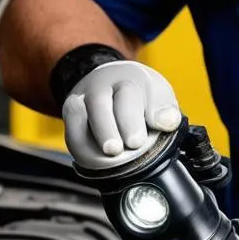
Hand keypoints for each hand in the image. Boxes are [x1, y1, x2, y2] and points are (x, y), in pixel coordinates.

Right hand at [62, 60, 180, 168]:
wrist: (111, 79)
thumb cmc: (139, 93)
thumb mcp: (158, 95)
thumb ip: (165, 109)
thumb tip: (168, 122)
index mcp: (128, 77)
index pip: (127, 95)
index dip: (131, 121)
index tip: (136, 141)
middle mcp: (101, 84)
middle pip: (98, 104)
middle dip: (106, 130)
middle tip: (116, 150)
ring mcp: (82, 97)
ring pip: (77, 115)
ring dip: (88, 142)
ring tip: (103, 160)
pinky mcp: (70, 113)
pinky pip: (70, 131)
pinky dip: (80, 149)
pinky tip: (93, 162)